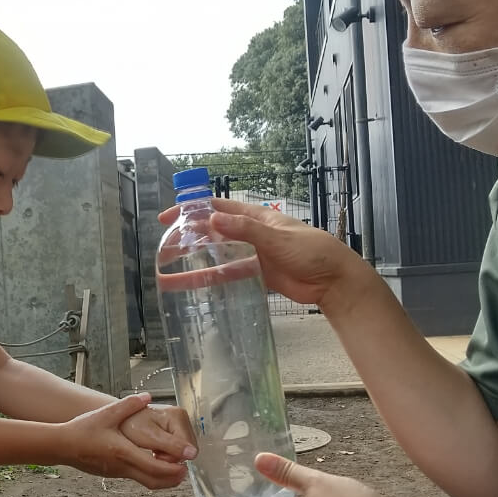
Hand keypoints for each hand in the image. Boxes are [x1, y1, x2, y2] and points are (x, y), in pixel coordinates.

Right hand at [60, 393, 188, 489]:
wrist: (62, 446)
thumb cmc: (82, 430)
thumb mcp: (106, 414)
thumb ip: (128, 405)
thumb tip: (147, 397)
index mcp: (124, 452)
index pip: (155, 466)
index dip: (174, 465)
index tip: (188, 460)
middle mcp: (123, 466)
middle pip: (156, 481)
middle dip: (174, 477)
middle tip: (187, 469)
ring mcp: (118, 472)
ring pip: (147, 483)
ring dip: (164, 479)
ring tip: (176, 468)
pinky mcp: (114, 473)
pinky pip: (138, 478)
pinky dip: (151, 476)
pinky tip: (155, 464)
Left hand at [119, 404, 197, 463]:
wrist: (116, 421)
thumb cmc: (128, 425)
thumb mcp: (148, 437)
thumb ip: (171, 445)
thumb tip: (192, 453)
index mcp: (178, 416)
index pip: (189, 448)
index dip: (173, 457)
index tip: (156, 453)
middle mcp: (181, 418)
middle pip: (187, 451)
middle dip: (170, 457)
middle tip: (153, 451)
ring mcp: (178, 424)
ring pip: (182, 452)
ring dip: (167, 456)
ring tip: (152, 449)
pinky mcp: (174, 431)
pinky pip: (177, 450)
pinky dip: (165, 454)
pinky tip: (154, 449)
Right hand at [158, 199, 370, 312]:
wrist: (335, 281)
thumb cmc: (312, 251)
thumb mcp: (277, 237)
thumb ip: (245, 230)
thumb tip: (212, 219)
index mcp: (256, 217)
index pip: (218, 208)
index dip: (192, 210)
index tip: (169, 216)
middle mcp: (251, 235)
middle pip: (213, 234)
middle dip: (187, 239)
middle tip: (163, 247)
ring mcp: (253, 257)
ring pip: (217, 259)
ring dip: (194, 266)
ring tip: (167, 275)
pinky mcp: (257, 277)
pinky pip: (229, 278)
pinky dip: (211, 282)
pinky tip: (193, 288)